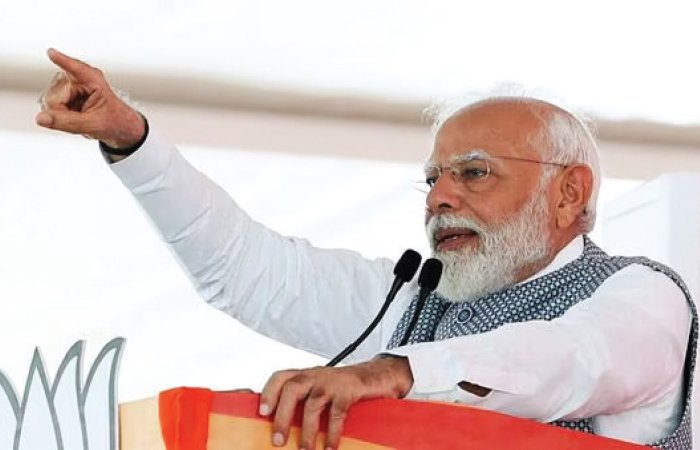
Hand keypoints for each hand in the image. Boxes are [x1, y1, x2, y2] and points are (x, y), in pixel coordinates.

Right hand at [35, 48, 144, 148]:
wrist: (117, 125)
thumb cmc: (113, 120)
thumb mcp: (93, 124)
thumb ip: (67, 121)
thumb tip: (41, 118)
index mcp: (93, 80)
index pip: (75, 69)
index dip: (62, 61)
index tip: (51, 52)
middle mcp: (78, 78)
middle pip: (54, 96)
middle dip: (62, 111)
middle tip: (82, 118)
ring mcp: (67, 84)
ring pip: (48, 102)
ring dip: (60, 114)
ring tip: (80, 116)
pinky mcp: (60, 92)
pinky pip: (48, 106)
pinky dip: (58, 115)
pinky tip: (72, 115)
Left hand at [259, 356, 412, 449]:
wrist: (378, 375)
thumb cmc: (346, 386)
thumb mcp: (322, 389)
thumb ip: (305, 400)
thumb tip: (285, 426)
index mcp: (307, 375)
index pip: (281, 377)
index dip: (269, 392)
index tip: (262, 412)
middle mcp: (316, 375)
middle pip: (291, 389)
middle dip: (282, 415)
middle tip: (278, 440)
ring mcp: (332, 382)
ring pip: (312, 404)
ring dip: (306, 430)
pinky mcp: (349, 390)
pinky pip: (336, 413)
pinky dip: (331, 433)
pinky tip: (329, 447)